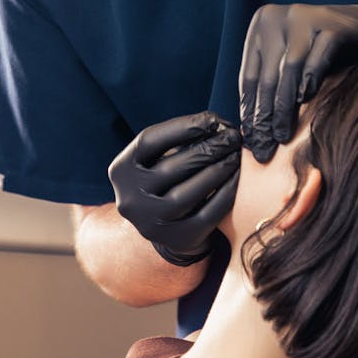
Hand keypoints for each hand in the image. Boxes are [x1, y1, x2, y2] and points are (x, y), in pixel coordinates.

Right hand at [108, 111, 241, 265]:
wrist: (163, 227)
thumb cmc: (165, 180)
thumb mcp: (157, 159)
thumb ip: (178, 141)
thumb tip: (219, 124)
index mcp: (121, 170)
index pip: (148, 140)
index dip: (182, 127)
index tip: (212, 119)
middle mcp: (130, 198)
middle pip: (172, 166)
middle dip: (208, 148)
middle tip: (232, 137)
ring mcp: (151, 222)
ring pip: (188, 193)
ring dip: (217, 170)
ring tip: (235, 155)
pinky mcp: (176, 239)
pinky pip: (207, 214)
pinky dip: (225, 193)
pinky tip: (237, 178)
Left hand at [239, 0, 357, 162]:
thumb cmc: (328, 50)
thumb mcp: (293, 63)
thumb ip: (273, 84)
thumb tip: (250, 129)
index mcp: (261, 24)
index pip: (249, 76)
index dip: (249, 111)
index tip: (251, 140)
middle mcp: (277, 16)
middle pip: (266, 76)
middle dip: (264, 116)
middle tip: (264, 146)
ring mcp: (304, 16)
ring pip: (288, 70)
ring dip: (284, 108)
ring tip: (282, 135)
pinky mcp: (331, 23)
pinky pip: (316, 58)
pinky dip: (309, 82)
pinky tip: (305, 102)